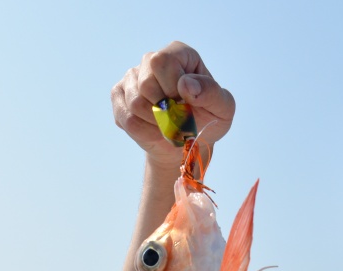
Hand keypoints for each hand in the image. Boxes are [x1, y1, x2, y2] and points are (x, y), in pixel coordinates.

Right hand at [111, 41, 235, 169]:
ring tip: (170, 125)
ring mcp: (132, 78)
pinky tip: (156, 130)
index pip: (163, 62)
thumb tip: (186, 85)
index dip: (173, 89)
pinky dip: (145, 132)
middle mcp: (152, 61)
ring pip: (136, 103)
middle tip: (180, 119)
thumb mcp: (223, 109)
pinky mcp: (119, 97)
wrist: (186, 143)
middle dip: (166, 111)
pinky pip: (127, 118)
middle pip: (146, 84)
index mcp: (179, 54)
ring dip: (158, 124)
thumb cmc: (208, 121)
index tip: (188, 104)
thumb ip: (211, 93)